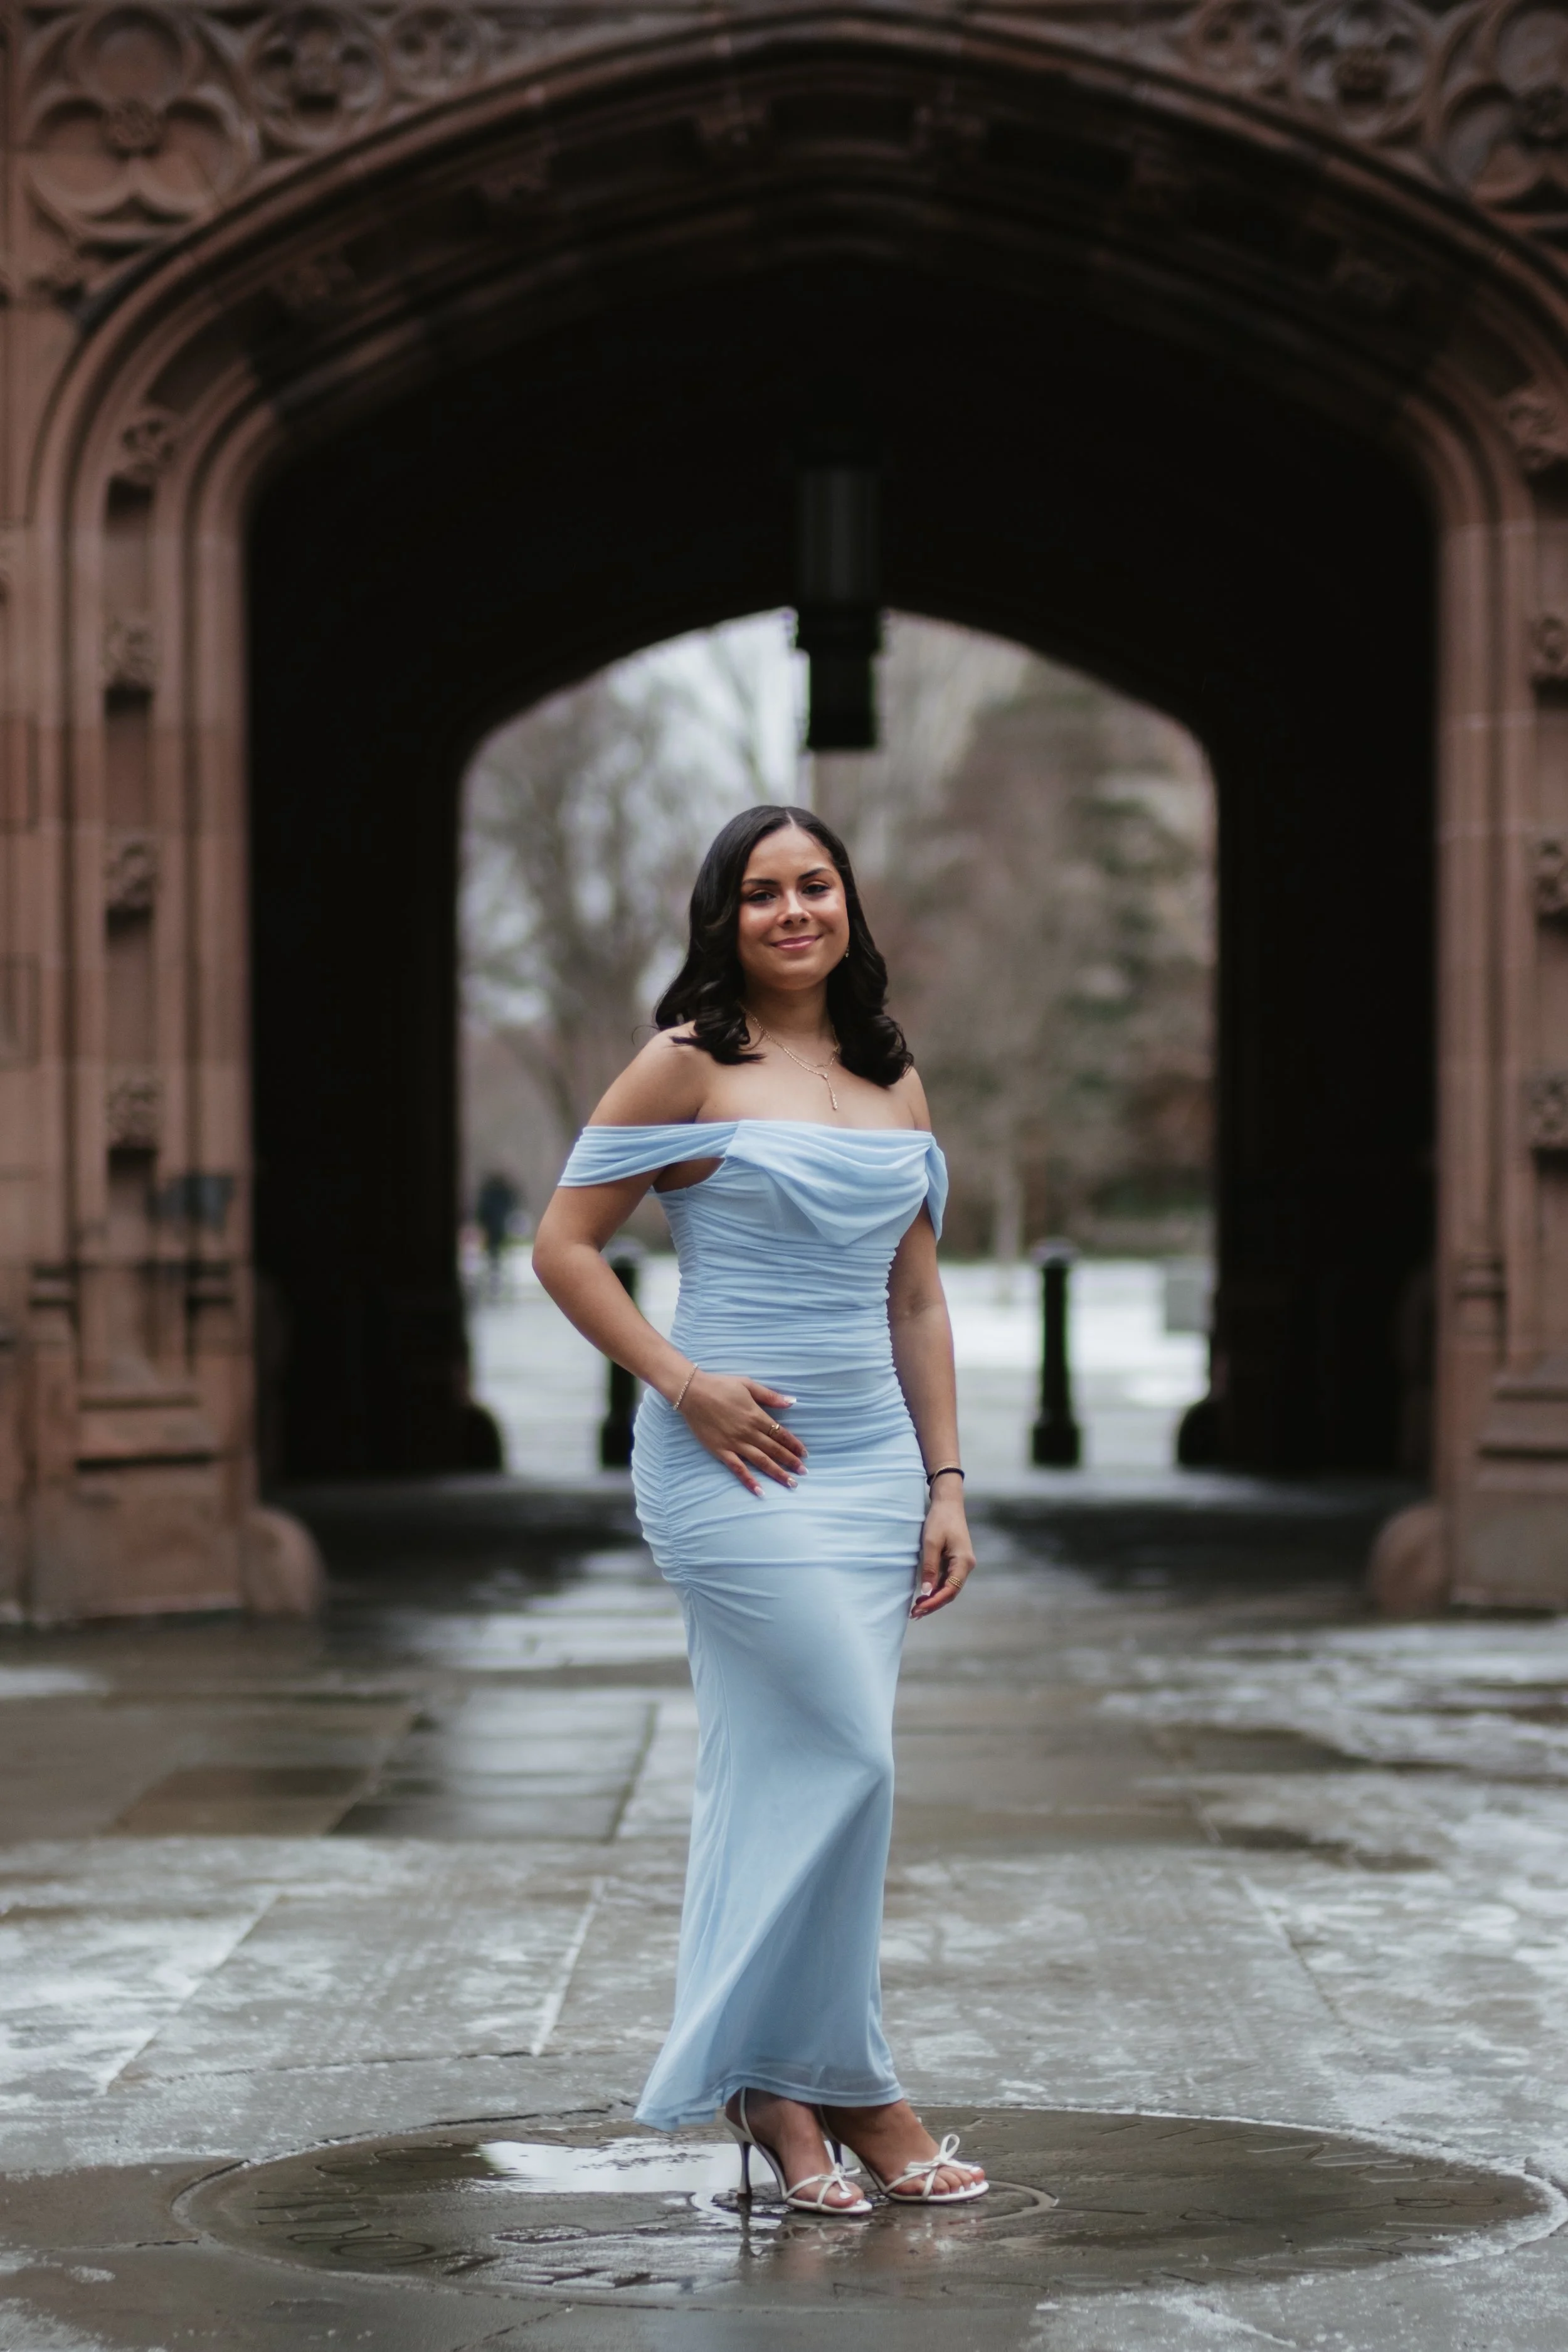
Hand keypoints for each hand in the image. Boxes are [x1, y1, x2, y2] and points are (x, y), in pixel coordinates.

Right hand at [677, 1372, 806, 1494]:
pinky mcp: (721, 1451)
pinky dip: (749, 1481)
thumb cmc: (721, 1385)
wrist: (692, 1392)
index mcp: (757, 1416)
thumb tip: (791, 1402)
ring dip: (777, 1473)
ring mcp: (735, 1443)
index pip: (781, 1434)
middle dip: (791, 1462)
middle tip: (803, 1472)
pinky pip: (738, 1469)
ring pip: (761, 1461)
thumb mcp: (748, 1385)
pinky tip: (760, 1491)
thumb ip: (770, 1396)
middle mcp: (749, 1432)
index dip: (794, 1444)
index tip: (805, 1454)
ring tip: (790, 1483)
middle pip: (775, 1450)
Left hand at [910, 1490, 974, 1617]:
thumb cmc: (940, 1520)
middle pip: (951, 1592)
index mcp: (964, 1562)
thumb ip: (929, 1568)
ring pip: (949, 1588)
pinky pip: (947, 1580)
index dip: (935, 1602)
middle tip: (914, 1614)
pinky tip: (924, 1595)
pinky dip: (935, 1589)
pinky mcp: (955, 1561)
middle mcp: (966, 1565)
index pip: (951, 1590)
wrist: (948, 1503)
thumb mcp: (931, 1543)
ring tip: (917, 1609)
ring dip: (934, 1599)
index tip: (919, 1609)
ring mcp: (962, 1564)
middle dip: (933, 1604)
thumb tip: (925, 1592)